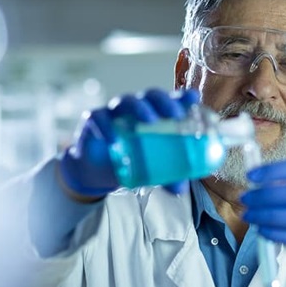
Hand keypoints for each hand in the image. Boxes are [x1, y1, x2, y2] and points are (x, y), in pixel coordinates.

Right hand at [57, 88, 200, 198]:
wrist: (97, 171)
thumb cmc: (129, 160)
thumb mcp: (151, 168)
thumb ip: (167, 175)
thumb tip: (179, 190)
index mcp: (153, 115)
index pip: (168, 101)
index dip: (180, 98)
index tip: (193, 99)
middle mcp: (135, 109)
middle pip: (150, 96)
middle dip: (164, 102)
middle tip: (174, 114)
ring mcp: (113, 112)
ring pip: (126, 102)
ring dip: (139, 108)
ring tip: (150, 120)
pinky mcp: (93, 120)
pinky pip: (98, 118)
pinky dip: (106, 127)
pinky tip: (113, 139)